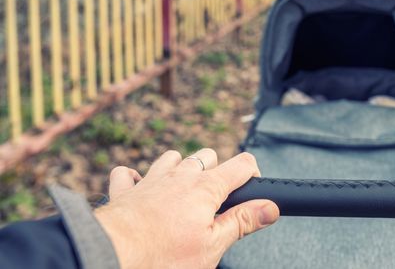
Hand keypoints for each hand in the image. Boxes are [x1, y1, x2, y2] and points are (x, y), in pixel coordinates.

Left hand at [95, 149, 279, 267]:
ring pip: (172, 158)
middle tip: (218, 199)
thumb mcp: (212, 245)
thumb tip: (269, 208)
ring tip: (184, 192)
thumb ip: (242, 222)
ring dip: (181, 168)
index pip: (241, 164)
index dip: (253, 173)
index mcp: (206, 188)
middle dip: (217, 170)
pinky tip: (141, 190)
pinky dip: (137, 179)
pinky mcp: (125, 191)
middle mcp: (179, 176)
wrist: (110, 255)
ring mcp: (150, 180)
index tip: (254, 190)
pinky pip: (130, 173)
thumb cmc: (161, 255)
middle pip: (207, 156)